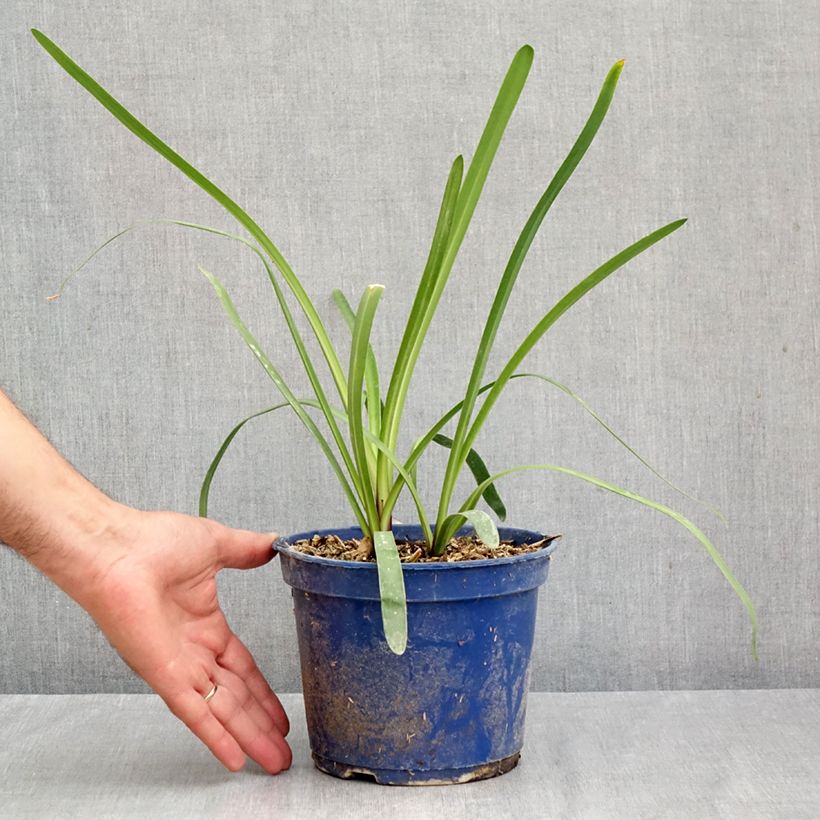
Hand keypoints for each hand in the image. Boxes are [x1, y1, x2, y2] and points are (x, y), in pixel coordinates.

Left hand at [83, 508, 290, 773]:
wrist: (115, 549)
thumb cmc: (152, 541)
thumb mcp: (215, 543)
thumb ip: (246, 550)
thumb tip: (272, 542)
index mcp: (204, 624)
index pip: (240, 667)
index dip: (261, 691)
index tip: (278, 711)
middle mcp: (192, 651)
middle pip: (235, 697)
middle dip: (260, 725)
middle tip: (282, 752)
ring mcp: (178, 666)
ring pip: (222, 710)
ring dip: (248, 737)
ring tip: (274, 761)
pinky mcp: (164, 674)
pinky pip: (194, 712)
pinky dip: (216, 736)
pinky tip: (234, 758)